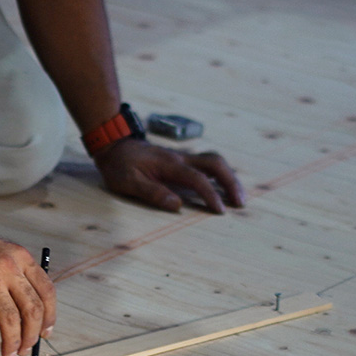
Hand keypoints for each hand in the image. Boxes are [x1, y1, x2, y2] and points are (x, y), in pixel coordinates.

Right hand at [0, 218, 55, 355]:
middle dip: (32, 336)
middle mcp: (9, 267)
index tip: (45, 333)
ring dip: (13, 343)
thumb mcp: (1, 251)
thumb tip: (26, 313)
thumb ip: (15, 275)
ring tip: (10, 354)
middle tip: (26, 348)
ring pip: (11, 320)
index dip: (50, 317)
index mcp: (21, 257)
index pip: (47, 292)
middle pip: (32, 310)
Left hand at [93, 137, 244, 212]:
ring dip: (229, 177)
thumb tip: (177, 205)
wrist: (114, 145)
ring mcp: (183, 157)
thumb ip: (153, 192)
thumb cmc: (120, 166)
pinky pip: (207, 164)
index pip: (197, 179)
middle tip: (241, 202)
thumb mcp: (129, 182)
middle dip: (231, 182)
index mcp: (169, 164)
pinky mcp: (182, 160)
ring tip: (238, 197)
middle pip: (215, 163)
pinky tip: (225, 187)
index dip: (211, 194)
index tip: (220, 210)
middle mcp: (181, 158)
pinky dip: (220, 174)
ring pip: (214, 161)